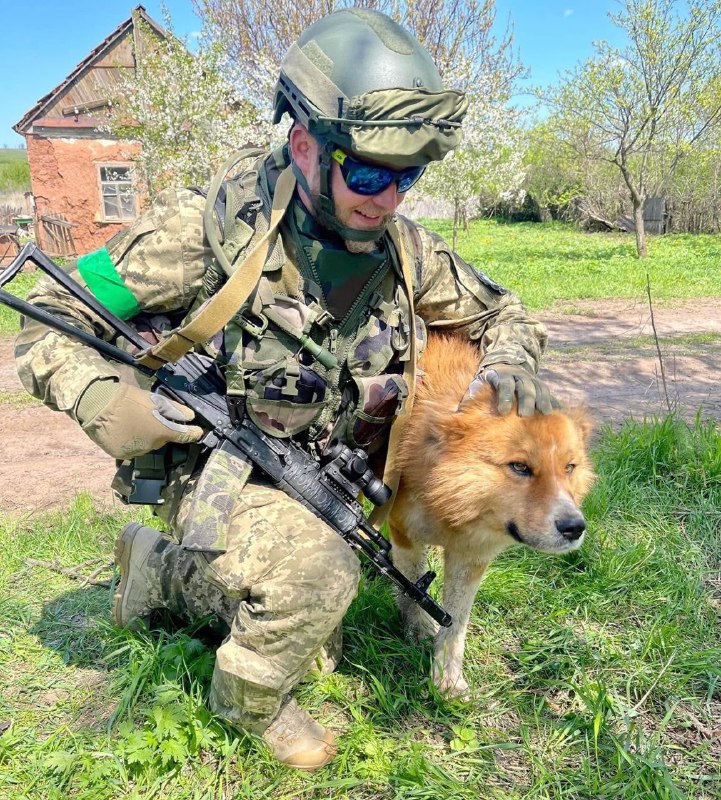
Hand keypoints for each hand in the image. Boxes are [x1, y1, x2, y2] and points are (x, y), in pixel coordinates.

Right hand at [79, 380, 203, 458]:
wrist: (99, 406)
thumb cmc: (130, 400)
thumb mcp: (155, 400)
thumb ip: (175, 410)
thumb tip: (191, 417)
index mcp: (162, 433)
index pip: (184, 436)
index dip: (192, 433)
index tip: (198, 432)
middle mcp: (151, 446)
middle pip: (161, 440)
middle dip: (159, 431)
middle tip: (149, 418)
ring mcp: (135, 452)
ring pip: (145, 446)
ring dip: (144, 438)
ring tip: (134, 423)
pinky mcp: (121, 455)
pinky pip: (131, 449)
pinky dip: (130, 442)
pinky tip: (124, 431)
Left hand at [465, 364, 556, 415]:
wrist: (505, 362)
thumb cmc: (488, 379)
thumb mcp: (477, 382)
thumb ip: (470, 396)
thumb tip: (458, 412)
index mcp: (501, 375)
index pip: (503, 385)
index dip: (504, 397)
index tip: (502, 411)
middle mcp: (518, 376)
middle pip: (524, 387)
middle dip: (526, 400)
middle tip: (526, 415)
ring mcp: (531, 379)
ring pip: (539, 388)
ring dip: (543, 401)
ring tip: (547, 413)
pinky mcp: (540, 384)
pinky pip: (549, 392)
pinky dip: (554, 401)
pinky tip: (559, 413)